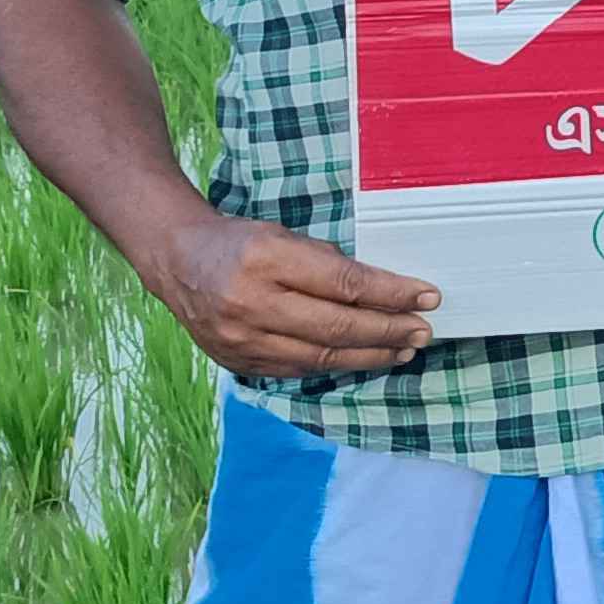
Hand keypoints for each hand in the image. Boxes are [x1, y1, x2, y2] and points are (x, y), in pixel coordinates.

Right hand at [139, 210, 443, 378]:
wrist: (176, 261)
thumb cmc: (238, 242)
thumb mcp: (283, 234)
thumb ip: (327, 262)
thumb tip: (383, 290)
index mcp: (265, 258)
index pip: (343, 283)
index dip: (390, 293)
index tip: (426, 297)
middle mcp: (251, 302)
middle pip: (337, 326)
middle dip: (388, 330)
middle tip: (422, 330)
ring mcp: (242, 338)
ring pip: (321, 357)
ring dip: (370, 356)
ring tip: (403, 350)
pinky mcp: (239, 362)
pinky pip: (299, 369)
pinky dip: (336, 365)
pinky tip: (363, 358)